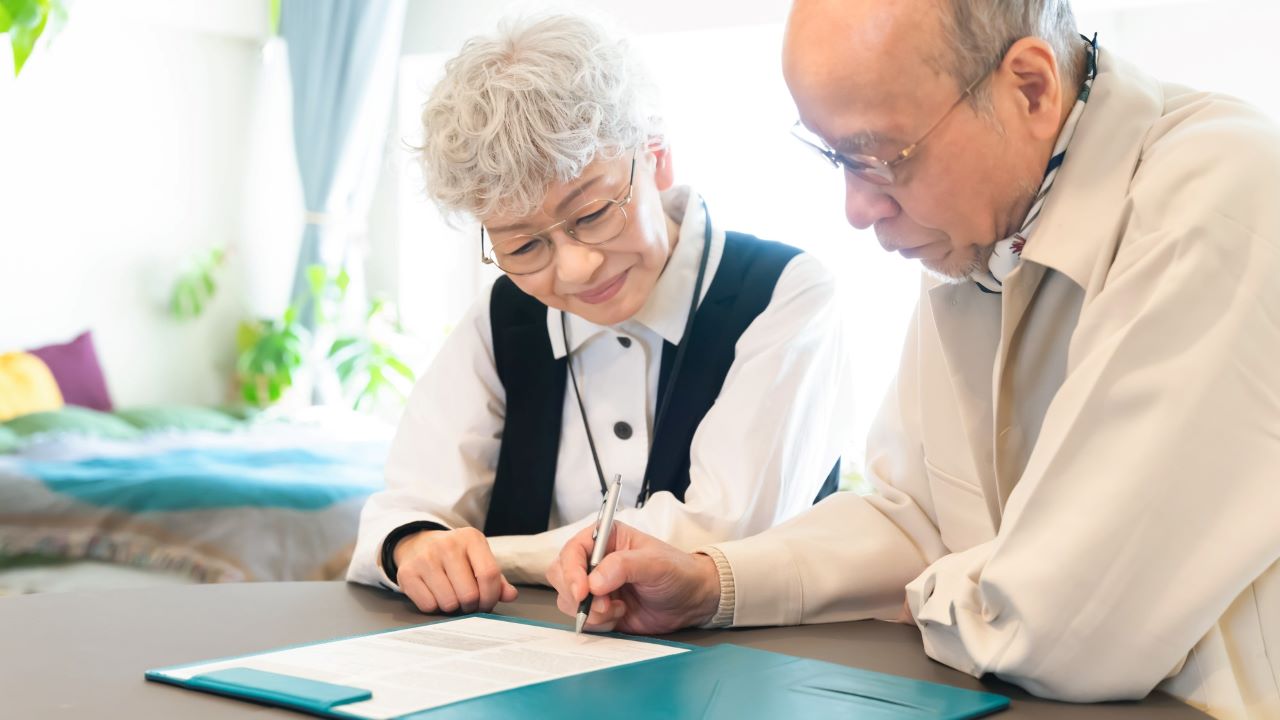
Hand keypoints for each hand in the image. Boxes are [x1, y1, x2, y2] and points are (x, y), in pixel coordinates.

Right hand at [392, 527, 517, 613]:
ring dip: (453, 608)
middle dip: (471, 606)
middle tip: (468, 603)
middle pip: (469, 594)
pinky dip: (434, 607)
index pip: (489, 575)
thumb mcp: (478, 560)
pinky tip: (434, 594)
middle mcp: (447, 544)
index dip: (491, 597)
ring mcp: (425, 558)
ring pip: (449, 603)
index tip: (486, 604)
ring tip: (452, 597)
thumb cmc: (455, 557)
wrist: (418, 544)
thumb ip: (496, 579)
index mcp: (471, 538)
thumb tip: (511, 595)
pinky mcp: (407, 572)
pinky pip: (428, 606)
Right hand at [546, 522, 720, 634]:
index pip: (572, 550)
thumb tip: (594, 581)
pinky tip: (621, 615)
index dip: (571, 571)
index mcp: (604, 538)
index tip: (582, 590)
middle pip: (561, 575)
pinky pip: (582, 619)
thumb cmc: (677, 571)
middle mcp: (594, 561)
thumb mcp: (654, 563)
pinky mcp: (599, 609)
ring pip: (568, 600)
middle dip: (577, 594)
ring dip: (590, 610)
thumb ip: (623, 567)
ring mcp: (595, 587)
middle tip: (602, 603)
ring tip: (618, 608)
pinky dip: (597, 622)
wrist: (692, 600)